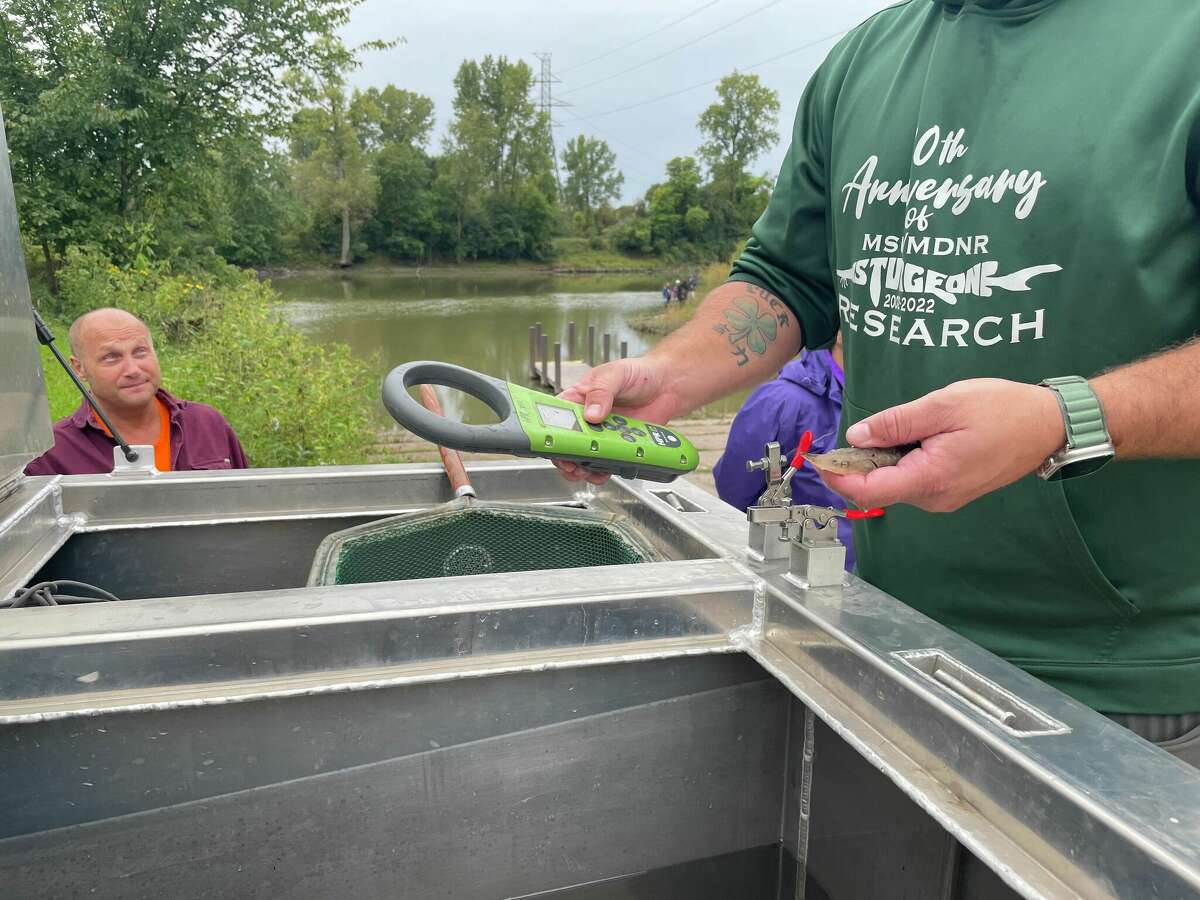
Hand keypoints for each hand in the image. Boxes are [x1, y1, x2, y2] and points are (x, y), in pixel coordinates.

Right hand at [553, 357, 681, 483]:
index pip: (555, 417)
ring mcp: (601, 435)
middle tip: (571, 464)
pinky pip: (604, 464)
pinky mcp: (616, 446)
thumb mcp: (615, 375)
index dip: (549, 432)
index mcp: (577, 399)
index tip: (553, 443)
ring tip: (586, 472)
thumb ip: (602, 392)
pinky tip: (604, 472)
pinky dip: (602, 472)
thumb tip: (592, 414)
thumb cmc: (637, 374)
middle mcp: (585, 420)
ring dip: (581, 469)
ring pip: (582, 458)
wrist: (666, 386)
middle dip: (565, 457)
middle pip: (565, 443)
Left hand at [819, 379, 1065, 511]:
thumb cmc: (1001, 410)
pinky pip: (912, 480)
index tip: (818, 459)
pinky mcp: (950, 491)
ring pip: (894, 483)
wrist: (1050, 425)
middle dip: (860, 463)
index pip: (867, 491)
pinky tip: (918, 437)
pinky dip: (903, 461)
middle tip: (866, 429)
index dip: (837, 477)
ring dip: (884, 460)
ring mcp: (943, 498)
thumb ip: (896, 423)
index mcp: (930, 479)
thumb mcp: (943, 405)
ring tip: (906, 427)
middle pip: (877, 488)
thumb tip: (857, 437)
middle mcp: (934, 498)